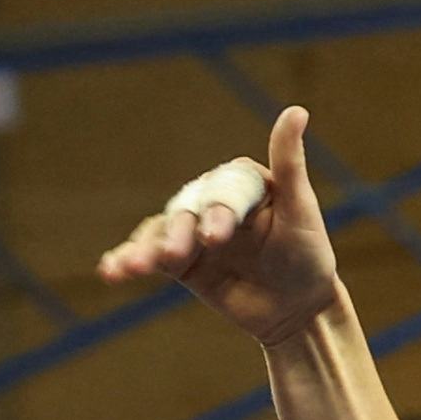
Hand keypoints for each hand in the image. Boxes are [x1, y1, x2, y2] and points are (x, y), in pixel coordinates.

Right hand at [101, 105, 344, 343]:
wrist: (296, 309)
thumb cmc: (307, 255)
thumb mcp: (302, 211)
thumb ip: (290, 164)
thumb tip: (296, 110)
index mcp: (243, 182)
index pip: (224, 189)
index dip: (217, 210)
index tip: (214, 238)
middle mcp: (213, 200)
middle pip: (188, 209)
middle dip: (180, 232)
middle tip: (175, 255)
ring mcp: (193, 230)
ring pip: (163, 232)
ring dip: (144, 248)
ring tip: (130, 268)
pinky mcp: (179, 260)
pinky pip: (150, 255)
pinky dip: (129, 260)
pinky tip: (113, 270)